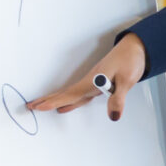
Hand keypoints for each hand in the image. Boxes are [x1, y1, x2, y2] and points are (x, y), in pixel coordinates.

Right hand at [28, 34, 145, 121]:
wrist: (136, 48)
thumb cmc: (130, 60)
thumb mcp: (127, 80)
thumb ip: (118, 99)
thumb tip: (113, 116)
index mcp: (93, 81)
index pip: (70, 94)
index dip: (54, 101)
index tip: (38, 106)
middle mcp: (89, 82)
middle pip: (65, 94)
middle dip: (47, 100)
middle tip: (30, 106)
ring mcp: (91, 83)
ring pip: (69, 95)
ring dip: (55, 100)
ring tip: (40, 106)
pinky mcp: (96, 84)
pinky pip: (79, 96)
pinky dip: (70, 102)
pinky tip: (65, 107)